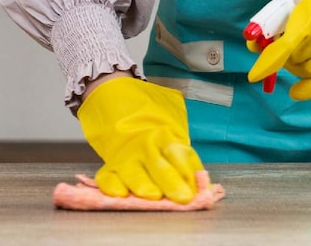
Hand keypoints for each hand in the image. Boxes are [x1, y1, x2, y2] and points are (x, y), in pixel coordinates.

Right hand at [77, 77, 203, 203]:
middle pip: (157, 164)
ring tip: (153, 196)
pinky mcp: (109, 167)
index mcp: (163, 136)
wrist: (122, 113)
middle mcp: (143, 146)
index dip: (187, 171)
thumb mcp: (177, 139)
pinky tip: (120, 194)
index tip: (194, 190)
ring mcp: (125, 157)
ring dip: (142, 184)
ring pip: (132, 172)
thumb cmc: (157, 136)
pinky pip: (107, 178)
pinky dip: (111, 186)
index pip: (176, 152)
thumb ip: (189, 163)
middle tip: (182, 196)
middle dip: (170, 181)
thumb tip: (204, 187)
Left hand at [247, 0, 310, 99]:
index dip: (269, 61)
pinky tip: (297, 91)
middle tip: (293, 40)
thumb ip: (271, 21)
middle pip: (292, 60)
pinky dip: (308, 89)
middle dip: (284, 55)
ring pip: (304, 71)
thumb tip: (254, 46)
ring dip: (297, 64)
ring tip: (306, 45)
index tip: (255, 76)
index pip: (286, 44)